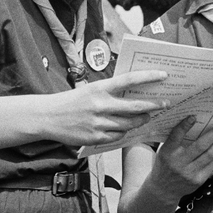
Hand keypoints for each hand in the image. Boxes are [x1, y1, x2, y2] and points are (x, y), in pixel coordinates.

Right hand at [46, 70, 168, 145]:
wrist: (48, 117)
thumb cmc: (72, 101)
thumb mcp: (90, 90)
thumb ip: (110, 92)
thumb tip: (133, 92)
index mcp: (100, 88)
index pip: (129, 80)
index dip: (149, 77)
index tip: (164, 75)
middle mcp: (101, 104)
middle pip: (135, 107)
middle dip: (153, 106)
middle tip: (165, 104)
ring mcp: (98, 122)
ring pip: (129, 124)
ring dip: (141, 121)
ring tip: (146, 117)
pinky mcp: (95, 137)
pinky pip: (118, 136)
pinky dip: (124, 132)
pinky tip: (125, 128)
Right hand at [151, 116, 212, 200]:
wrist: (163, 189)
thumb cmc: (166, 164)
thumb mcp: (164, 150)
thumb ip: (176, 138)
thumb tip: (195, 121)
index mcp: (167, 152)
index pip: (176, 136)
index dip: (184, 126)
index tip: (193, 117)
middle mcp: (178, 163)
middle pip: (200, 145)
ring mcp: (189, 173)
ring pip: (210, 154)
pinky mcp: (198, 180)